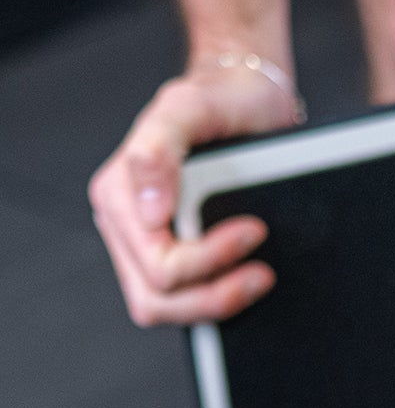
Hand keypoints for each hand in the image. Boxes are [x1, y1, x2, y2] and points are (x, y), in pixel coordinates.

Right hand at [89, 61, 298, 326]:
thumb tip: (148, 209)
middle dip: (214, 294)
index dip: (209, 259)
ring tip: (258, 278)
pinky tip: (246, 278)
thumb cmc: (219, 100)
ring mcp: (150, 244)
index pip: (157, 265)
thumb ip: (159, 149)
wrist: (249, 100)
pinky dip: (218, 297)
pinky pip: (188, 299)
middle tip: (262, 273)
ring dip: (216, 303)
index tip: (253, 231)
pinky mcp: (178, 254)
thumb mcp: (189, 109)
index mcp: (119, 195)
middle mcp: (129, 225)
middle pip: (158, 299)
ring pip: (170, 307)